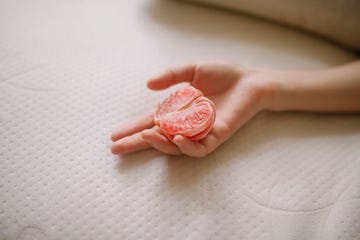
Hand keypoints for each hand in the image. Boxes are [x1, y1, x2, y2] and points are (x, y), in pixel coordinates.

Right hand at [111, 61, 272, 156]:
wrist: (251, 80)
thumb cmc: (224, 75)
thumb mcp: (192, 70)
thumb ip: (171, 75)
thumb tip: (148, 85)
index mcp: (177, 110)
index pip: (149, 122)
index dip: (132, 128)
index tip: (114, 135)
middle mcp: (185, 124)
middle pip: (156, 138)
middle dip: (136, 143)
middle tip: (116, 148)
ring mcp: (200, 132)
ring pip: (175, 146)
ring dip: (159, 143)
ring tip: (144, 135)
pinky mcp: (216, 136)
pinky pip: (199, 148)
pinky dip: (187, 146)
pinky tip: (175, 138)